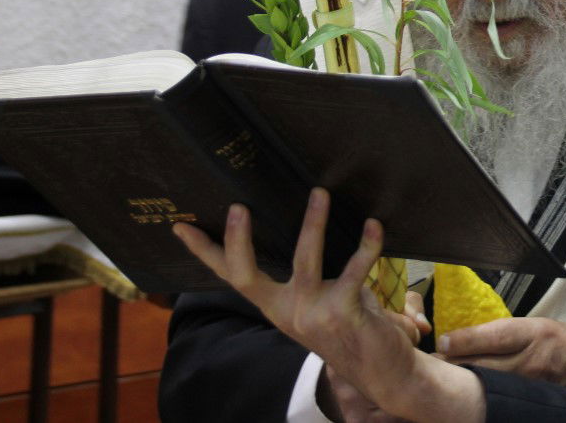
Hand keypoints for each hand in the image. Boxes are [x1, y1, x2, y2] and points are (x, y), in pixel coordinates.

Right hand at [173, 189, 485, 421]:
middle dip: (238, 241)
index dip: (206, 252)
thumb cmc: (351, 326)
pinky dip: (366, 245)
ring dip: (313, 223)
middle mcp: (287, 310)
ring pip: (305, 260)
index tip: (181, 225)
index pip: (233, 276)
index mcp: (276, 306)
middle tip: (238, 206)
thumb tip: (308, 221)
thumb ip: (309, 276)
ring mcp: (313, 312)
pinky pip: (354, 270)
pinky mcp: (343, 310)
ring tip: (319, 193)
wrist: (384, 372)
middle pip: (247, 275)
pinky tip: (373, 225)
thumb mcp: (319, 302)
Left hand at [439, 316, 565, 391]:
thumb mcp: (543, 326)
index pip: (492, 335)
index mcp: (536, 333)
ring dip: (466, 383)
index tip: (442, 341)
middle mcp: (534, 360)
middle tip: (432, 364)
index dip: (463, 340)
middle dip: (455, 365)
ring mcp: (534, 386)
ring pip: (489, 385)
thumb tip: (469, 339)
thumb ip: (509, 332)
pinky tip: (471, 397)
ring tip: (446, 382)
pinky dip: (485, 397)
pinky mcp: (534, 401)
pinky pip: (502, 399)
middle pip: (484, 365)